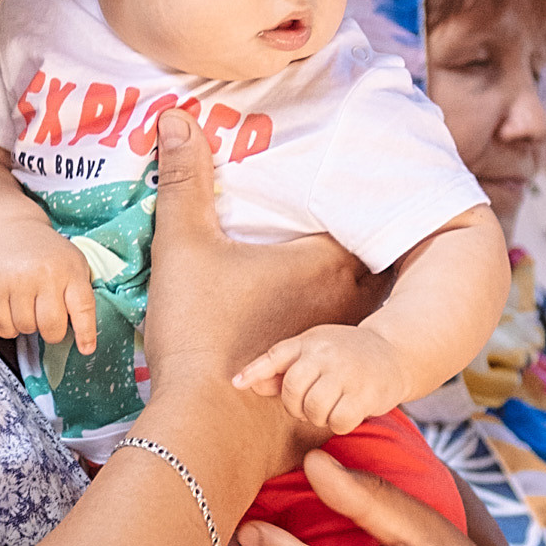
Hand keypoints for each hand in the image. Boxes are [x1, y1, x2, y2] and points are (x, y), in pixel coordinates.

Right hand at [0, 220, 100, 353]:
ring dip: (27, 326)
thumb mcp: (72, 264)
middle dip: (51, 332)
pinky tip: (10, 310)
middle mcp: (46, 274)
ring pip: (25, 328)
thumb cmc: (46, 255)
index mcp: (71, 269)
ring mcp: (18, 280)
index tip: (86, 349)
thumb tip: (84, 338)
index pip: (84, 307)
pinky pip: (2, 327)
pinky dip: (7, 327)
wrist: (9, 230)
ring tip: (27, 306)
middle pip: (51, 327)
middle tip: (47, 320)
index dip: (86, 333)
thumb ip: (80, 294)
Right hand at [140, 113, 367, 496]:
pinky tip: (328, 349)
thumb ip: (183, 181)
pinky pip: (353, 365)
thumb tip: (176, 116)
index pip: (361, 220)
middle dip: (362, 252)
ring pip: (365, 317)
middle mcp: (347, 304)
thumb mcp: (183, 247)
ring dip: (356, 304)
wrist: (207, 429)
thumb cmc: (200, 333)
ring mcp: (345, 352)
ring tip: (339, 289)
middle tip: (352, 234)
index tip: (352, 191)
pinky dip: (348, 354)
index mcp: (323, 262)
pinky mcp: (335, 393)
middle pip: (370, 267)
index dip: (356, 205)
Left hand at [232, 320, 406, 437]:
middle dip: (297, 406)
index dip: (255, 371)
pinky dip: (339, 423)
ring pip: (314, 409)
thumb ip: (280, 369)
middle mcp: (326, 354)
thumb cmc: (345, 355)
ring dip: (319, 416)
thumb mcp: (312, 352)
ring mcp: (347, 373)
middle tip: (311, 403)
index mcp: (310, 342)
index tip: (236, 384)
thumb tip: (244, 383)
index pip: (277, 356)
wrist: (394, 352)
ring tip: (330, 406)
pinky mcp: (366, 393)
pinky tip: (347, 412)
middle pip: (293, 391)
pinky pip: (339, 421)